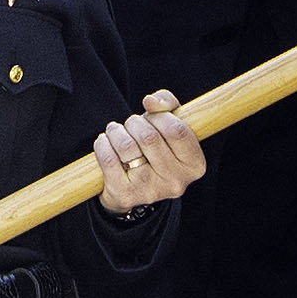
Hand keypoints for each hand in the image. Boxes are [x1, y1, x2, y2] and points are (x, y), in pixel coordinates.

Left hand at [89, 89, 208, 215]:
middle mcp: (176, 181)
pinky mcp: (125, 195)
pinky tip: (106, 142)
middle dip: (134, 122)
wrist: (132, 187)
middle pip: (149, 137)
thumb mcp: (168, 123)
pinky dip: (102, 144)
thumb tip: (150, 101)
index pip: (176, 131)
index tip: (151, 115)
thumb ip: (166, 104)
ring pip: (127, 146)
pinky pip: (109, 159)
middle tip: (131, 124)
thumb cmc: (155, 148)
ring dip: (116, 131)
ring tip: (115, 131)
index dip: (159, 116)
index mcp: (194, 165)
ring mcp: (150, 191)